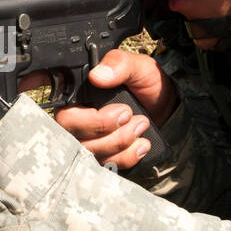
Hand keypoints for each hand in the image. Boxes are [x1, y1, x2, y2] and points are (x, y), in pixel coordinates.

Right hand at [50, 49, 175, 170]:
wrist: (166, 106)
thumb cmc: (146, 84)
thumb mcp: (138, 67)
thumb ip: (118, 64)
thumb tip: (97, 76)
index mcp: (77, 97)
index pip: (64, 115)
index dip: (86, 120)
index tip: (120, 111)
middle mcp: (76, 121)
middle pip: (73, 137)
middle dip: (106, 131)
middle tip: (131, 116)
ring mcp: (88, 141)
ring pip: (90, 153)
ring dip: (120, 143)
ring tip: (142, 125)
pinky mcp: (103, 157)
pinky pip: (106, 166)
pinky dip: (127, 157)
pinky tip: (142, 144)